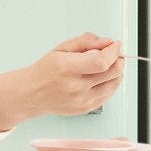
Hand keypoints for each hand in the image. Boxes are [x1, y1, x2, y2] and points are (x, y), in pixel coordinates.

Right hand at [0, 33, 124, 128]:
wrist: (32, 94)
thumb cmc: (46, 70)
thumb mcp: (61, 48)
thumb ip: (86, 41)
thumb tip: (107, 42)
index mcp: (67, 68)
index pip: (101, 61)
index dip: (113, 51)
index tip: (116, 45)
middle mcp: (75, 87)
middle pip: (111, 73)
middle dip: (118, 59)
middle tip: (114, 53)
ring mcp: (81, 101)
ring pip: (113, 85)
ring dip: (117, 72)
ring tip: (108, 65)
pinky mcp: (85, 109)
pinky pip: (108, 95)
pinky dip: (111, 84)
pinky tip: (103, 77)